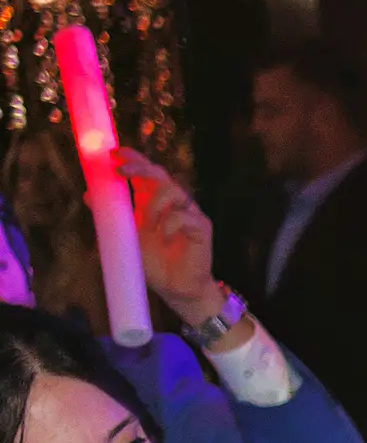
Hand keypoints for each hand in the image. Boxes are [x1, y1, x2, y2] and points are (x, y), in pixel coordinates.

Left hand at [116, 150, 223, 327]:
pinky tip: (164, 238)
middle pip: (159, 173)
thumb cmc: (154, 263)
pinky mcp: (202, 228)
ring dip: (154, 204)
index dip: (132, 158)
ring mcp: (189, 213)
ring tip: (147, 225)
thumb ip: (111, 216)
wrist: (176, 289)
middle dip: (140, 167)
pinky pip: (184, 216)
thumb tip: (88, 195)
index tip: (113, 153)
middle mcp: (172, 203)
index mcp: (153, 201)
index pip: (145, 172)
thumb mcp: (125, 237)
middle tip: (121, 171)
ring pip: (173, 190)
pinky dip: (169, 225)